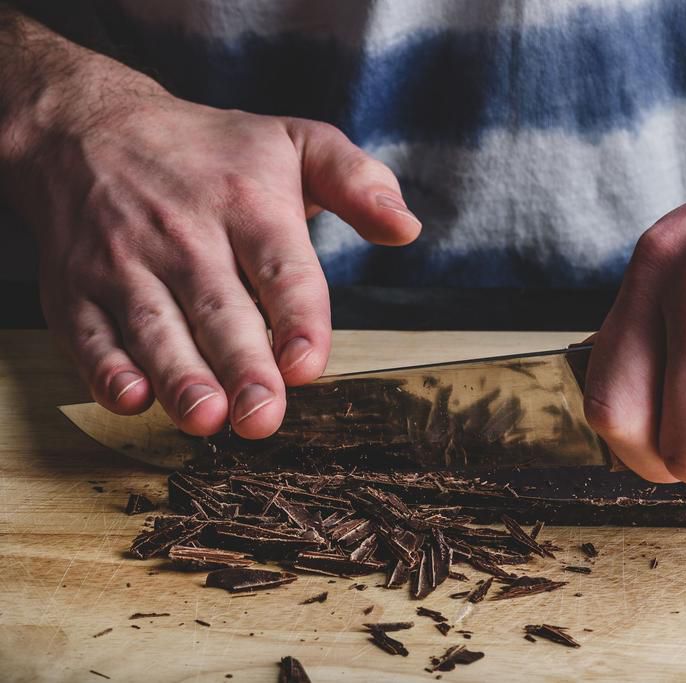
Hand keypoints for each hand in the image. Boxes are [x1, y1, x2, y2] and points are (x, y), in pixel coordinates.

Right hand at [2, 34, 419, 438]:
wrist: (90, 129)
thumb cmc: (213, 152)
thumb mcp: (295, 142)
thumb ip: (358, 182)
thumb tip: (407, 228)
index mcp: (248, 205)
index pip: (280, 268)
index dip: (295, 318)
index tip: (307, 365)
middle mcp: (185, 236)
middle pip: (219, 309)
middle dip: (242, 367)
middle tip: (262, 417)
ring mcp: (125, 264)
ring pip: (155, 328)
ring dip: (180, 377)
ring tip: (206, 419)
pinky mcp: (77, 290)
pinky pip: (89, 336)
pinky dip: (105, 370)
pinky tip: (130, 399)